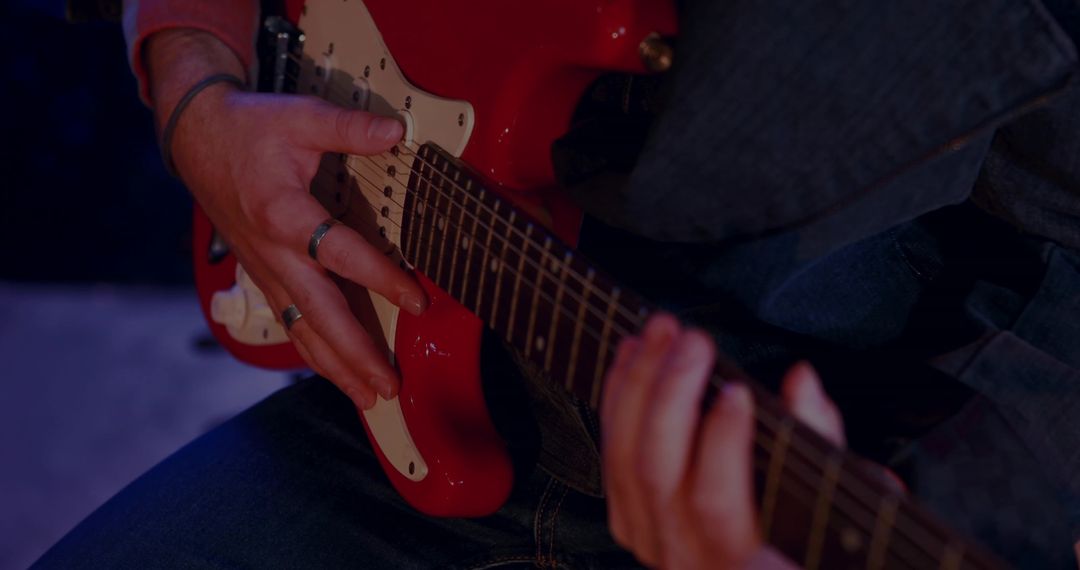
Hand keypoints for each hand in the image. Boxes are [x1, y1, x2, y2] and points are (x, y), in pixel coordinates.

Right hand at [146, 30, 425, 409]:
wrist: (195, 138)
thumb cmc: (250, 127)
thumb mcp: (299, 116)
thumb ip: (348, 127)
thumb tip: (396, 131)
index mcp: (285, 214)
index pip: (342, 255)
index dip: (382, 279)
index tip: (418, 302)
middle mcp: (274, 254)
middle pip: (320, 316)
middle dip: (356, 355)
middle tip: (389, 386)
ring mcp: (266, 271)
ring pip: (303, 331)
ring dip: (336, 368)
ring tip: (370, 398)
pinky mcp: (263, 277)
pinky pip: (291, 325)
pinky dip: (314, 353)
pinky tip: (336, 373)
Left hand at [601, 314, 845, 568]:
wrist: (759, 568)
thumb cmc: (808, 539)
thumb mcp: (837, 498)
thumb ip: (820, 440)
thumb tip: (801, 380)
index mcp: (743, 562)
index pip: (716, 502)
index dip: (722, 443)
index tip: (736, 390)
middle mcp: (688, 557)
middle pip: (657, 471)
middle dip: (671, 393)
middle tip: (694, 340)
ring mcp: (652, 540)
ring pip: (625, 459)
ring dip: (639, 384)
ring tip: (662, 332)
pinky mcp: (630, 520)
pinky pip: (611, 456)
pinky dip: (618, 398)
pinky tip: (633, 356)